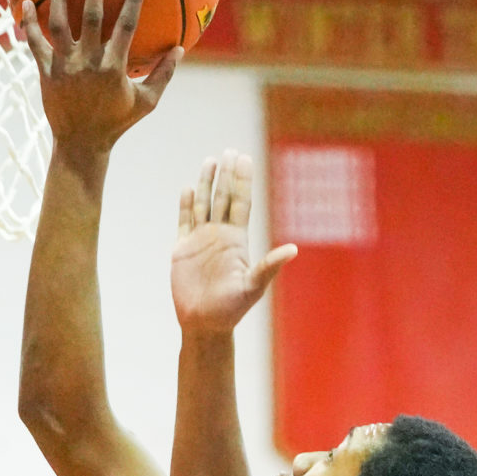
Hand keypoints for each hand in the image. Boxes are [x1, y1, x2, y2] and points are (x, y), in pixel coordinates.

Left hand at [20, 0, 179, 162]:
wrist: (81, 144)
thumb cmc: (116, 122)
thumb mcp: (145, 103)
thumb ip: (162, 76)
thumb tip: (180, 50)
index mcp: (113, 69)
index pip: (126, 27)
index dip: (133, 0)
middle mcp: (88, 64)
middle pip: (91, 18)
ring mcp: (65, 67)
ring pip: (60, 25)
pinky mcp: (46, 72)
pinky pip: (35, 43)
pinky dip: (29, 23)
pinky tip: (27, 2)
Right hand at [172, 149, 295, 335]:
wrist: (204, 325)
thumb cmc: (231, 310)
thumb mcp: (253, 286)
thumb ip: (269, 265)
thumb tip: (293, 250)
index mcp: (237, 240)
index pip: (241, 203)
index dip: (242, 180)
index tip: (243, 158)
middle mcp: (220, 236)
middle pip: (223, 197)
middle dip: (226, 174)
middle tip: (229, 151)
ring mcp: (200, 240)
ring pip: (204, 204)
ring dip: (206, 183)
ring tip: (210, 160)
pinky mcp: (182, 249)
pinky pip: (184, 221)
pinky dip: (185, 204)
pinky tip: (188, 188)